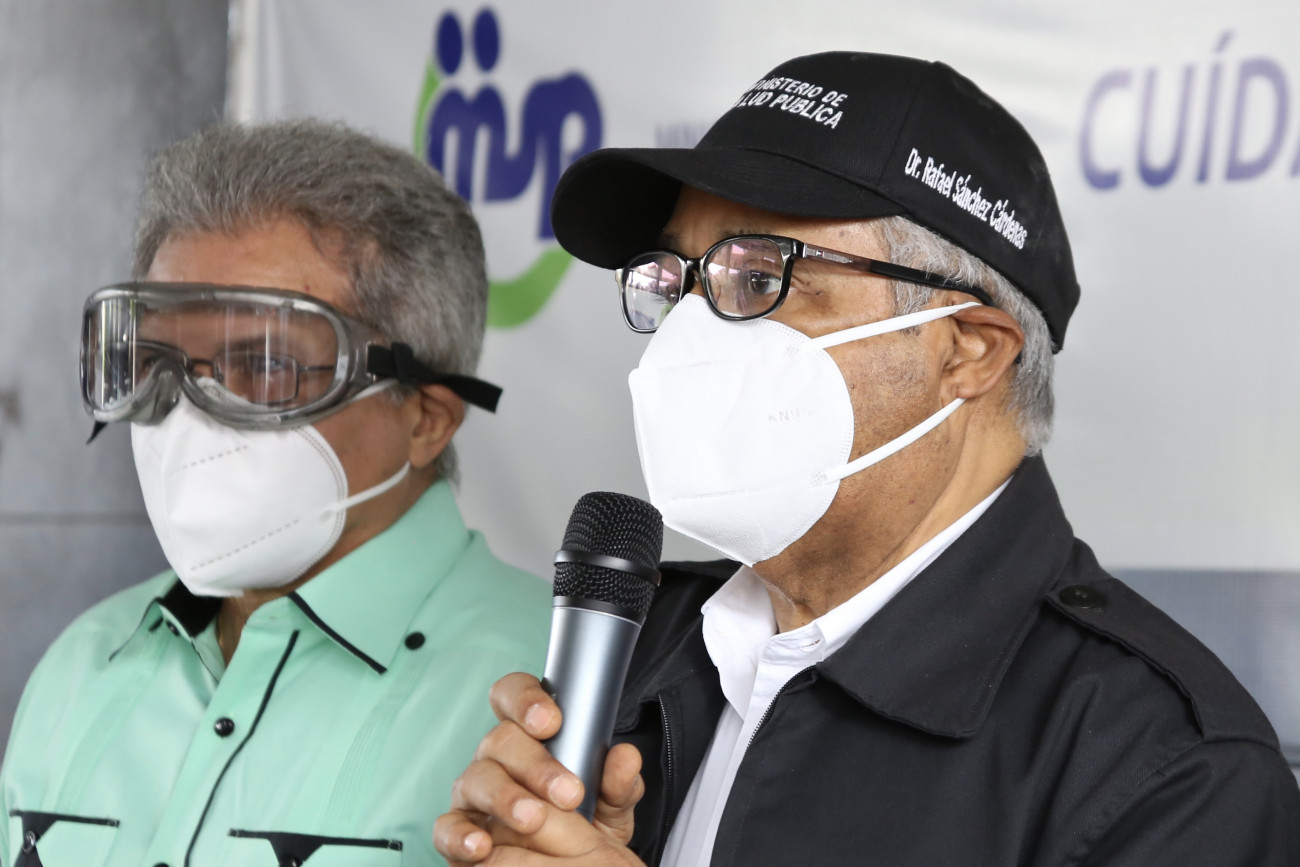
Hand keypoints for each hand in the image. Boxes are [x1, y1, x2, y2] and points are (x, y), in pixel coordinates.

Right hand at [434, 672, 645, 864]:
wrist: (568, 865)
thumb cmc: (583, 822)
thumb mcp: (610, 804)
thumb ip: (618, 782)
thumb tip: (626, 758)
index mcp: (529, 736)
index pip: (514, 696)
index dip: (526, 699)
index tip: (550, 720)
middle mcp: (497, 758)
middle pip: (500, 740)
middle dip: (534, 763)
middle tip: (567, 792)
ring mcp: (474, 792)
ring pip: (477, 779)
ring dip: (506, 798)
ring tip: (533, 819)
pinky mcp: (458, 830)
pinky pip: (448, 827)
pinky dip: (461, 835)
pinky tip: (482, 845)